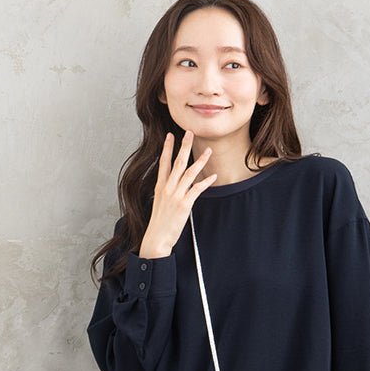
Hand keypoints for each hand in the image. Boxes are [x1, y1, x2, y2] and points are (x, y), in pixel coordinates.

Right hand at [138, 131, 216, 257]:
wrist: (156, 238)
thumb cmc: (159, 223)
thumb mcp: (159, 203)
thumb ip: (166, 192)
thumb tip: (173, 187)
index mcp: (160, 186)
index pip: (163, 162)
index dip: (167, 148)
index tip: (171, 135)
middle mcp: (167, 188)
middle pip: (177, 162)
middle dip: (184, 146)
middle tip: (190, 132)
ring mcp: (175, 195)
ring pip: (188, 173)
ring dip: (199, 161)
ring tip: (208, 151)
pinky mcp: (184, 205)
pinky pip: (196, 189)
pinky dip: (206, 182)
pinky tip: (213, 176)